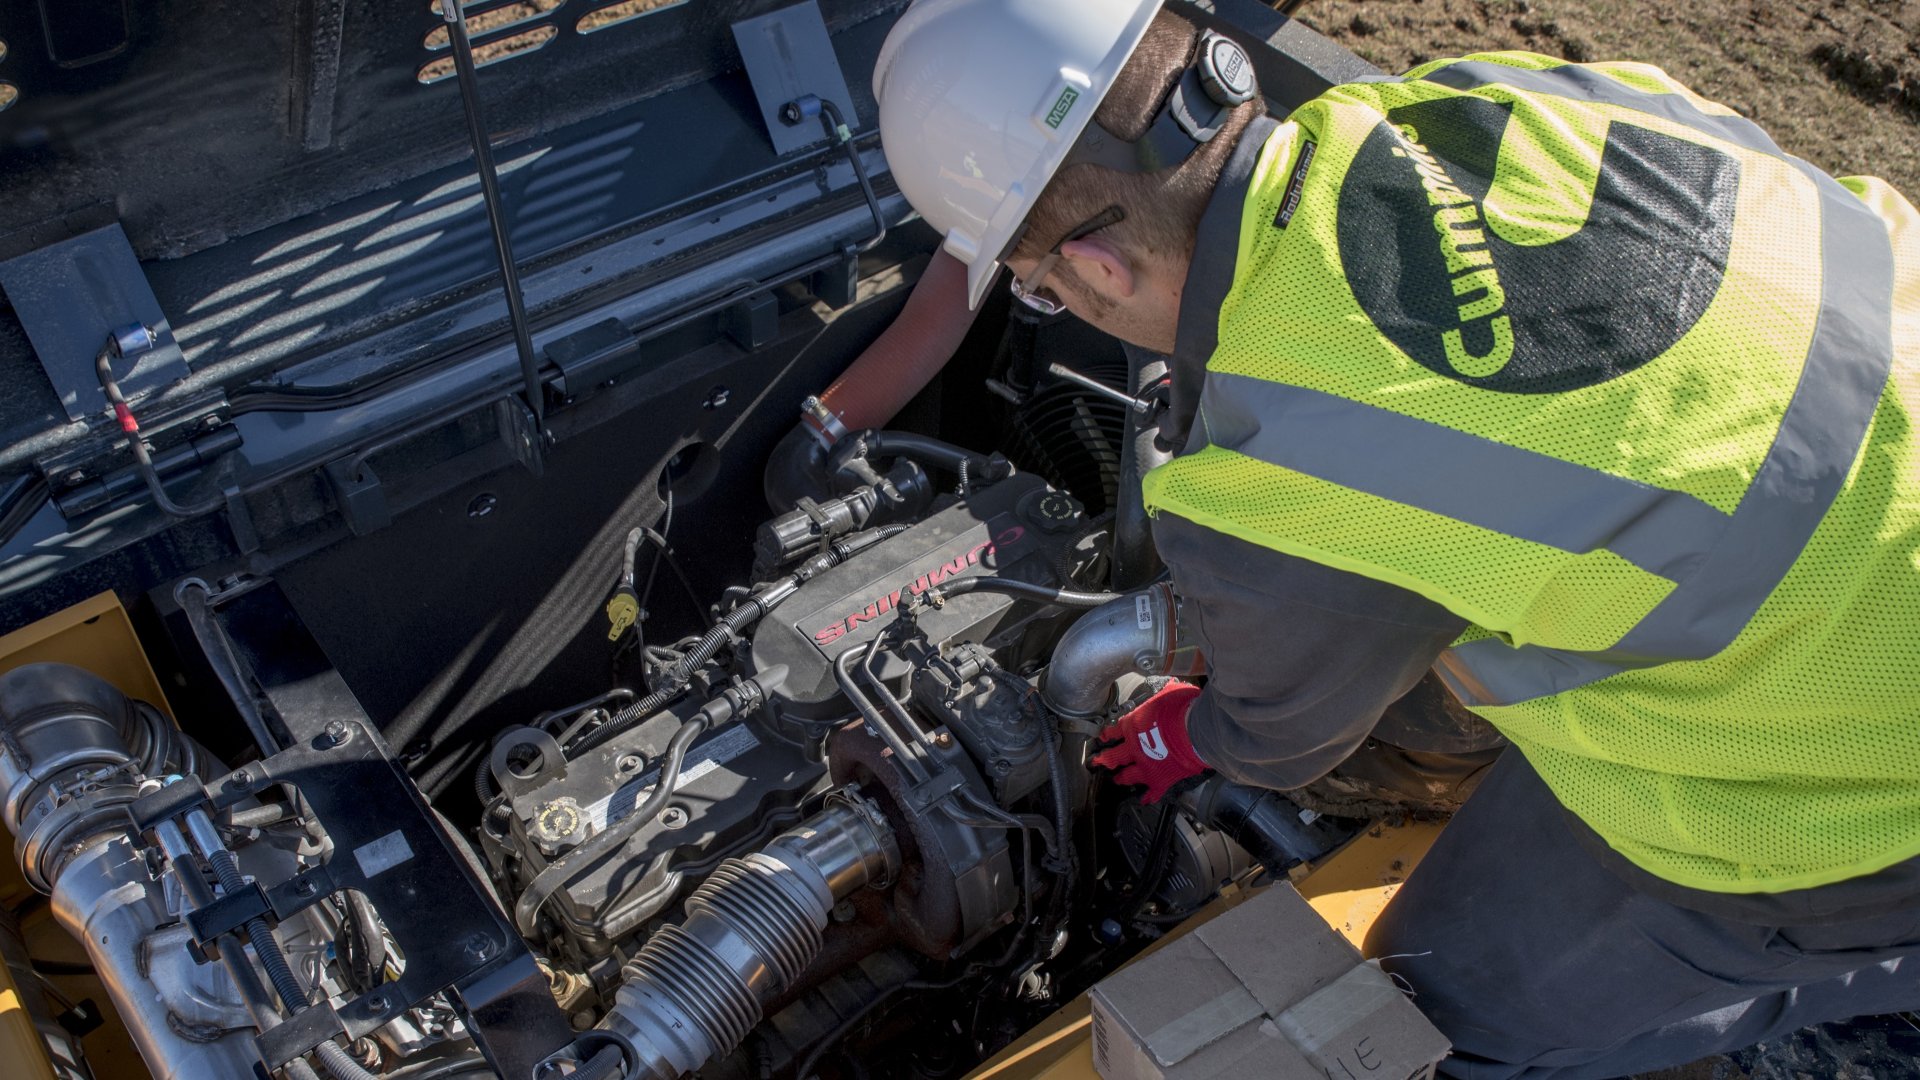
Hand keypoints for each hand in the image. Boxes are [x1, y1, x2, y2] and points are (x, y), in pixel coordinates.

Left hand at [1091, 681, 1208, 803]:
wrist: (1194, 730)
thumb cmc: (1182, 709)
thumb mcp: (1169, 694)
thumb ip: (1163, 695)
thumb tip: (1170, 687)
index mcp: (1133, 725)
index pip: (1114, 731)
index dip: (1107, 735)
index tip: (1102, 737)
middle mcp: (1133, 747)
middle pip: (1113, 756)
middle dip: (1104, 759)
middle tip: (1098, 762)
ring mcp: (1144, 766)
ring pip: (1127, 776)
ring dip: (1122, 778)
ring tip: (1118, 780)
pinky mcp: (1159, 779)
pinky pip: (1152, 792)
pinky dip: (1149, 796)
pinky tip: (1146, 799)